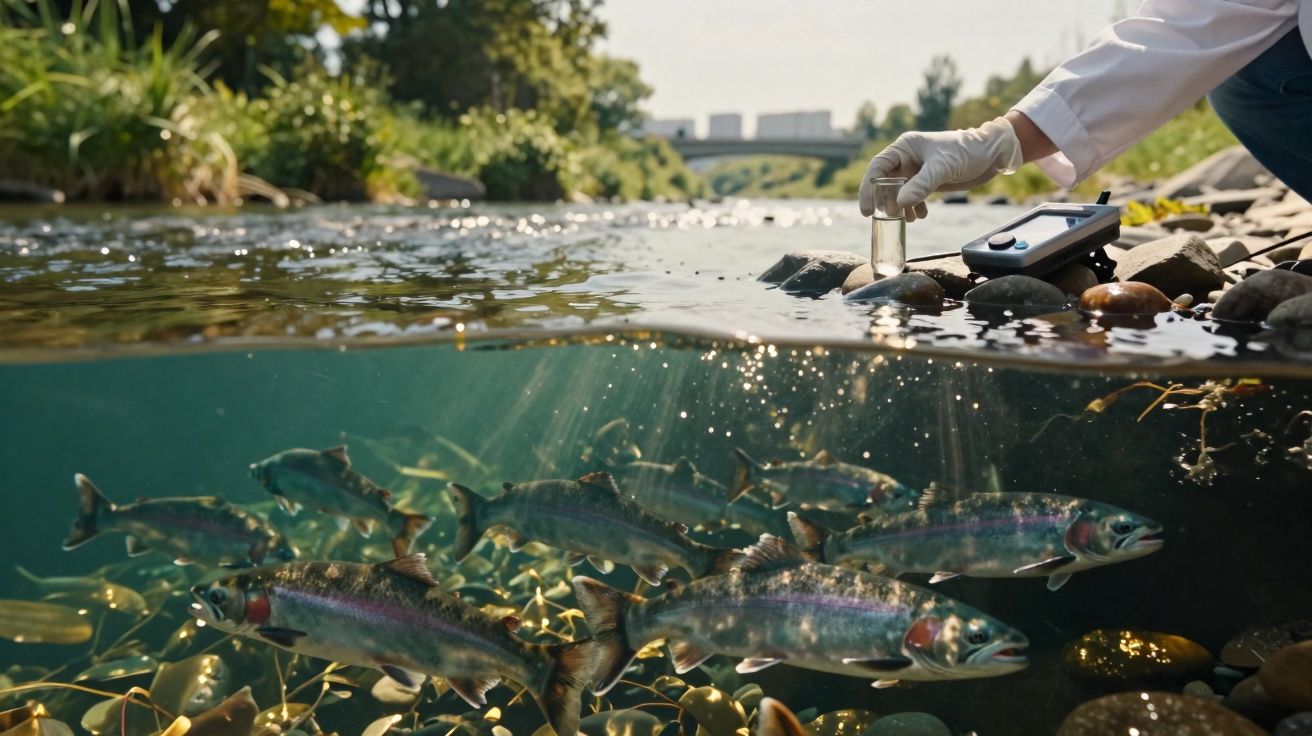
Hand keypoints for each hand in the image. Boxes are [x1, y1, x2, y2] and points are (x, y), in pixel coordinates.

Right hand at [858, 116, 1022, 220]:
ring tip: (907, 218)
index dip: (868, 188)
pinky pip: (913, 197)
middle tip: (887, 218)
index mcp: (905, 147)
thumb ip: (921, 185)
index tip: (867, 210)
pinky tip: (920, 215)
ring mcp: (917, 170)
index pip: (877, 167)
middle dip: (885, 201)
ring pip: (898, 192)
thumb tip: (899, 203)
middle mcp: (907, 158)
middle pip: (885, 182)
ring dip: (900, 207)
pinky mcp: (928, 181)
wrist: (992, 154)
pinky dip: (913, 207)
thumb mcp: (942, 168)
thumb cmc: (967, 152)